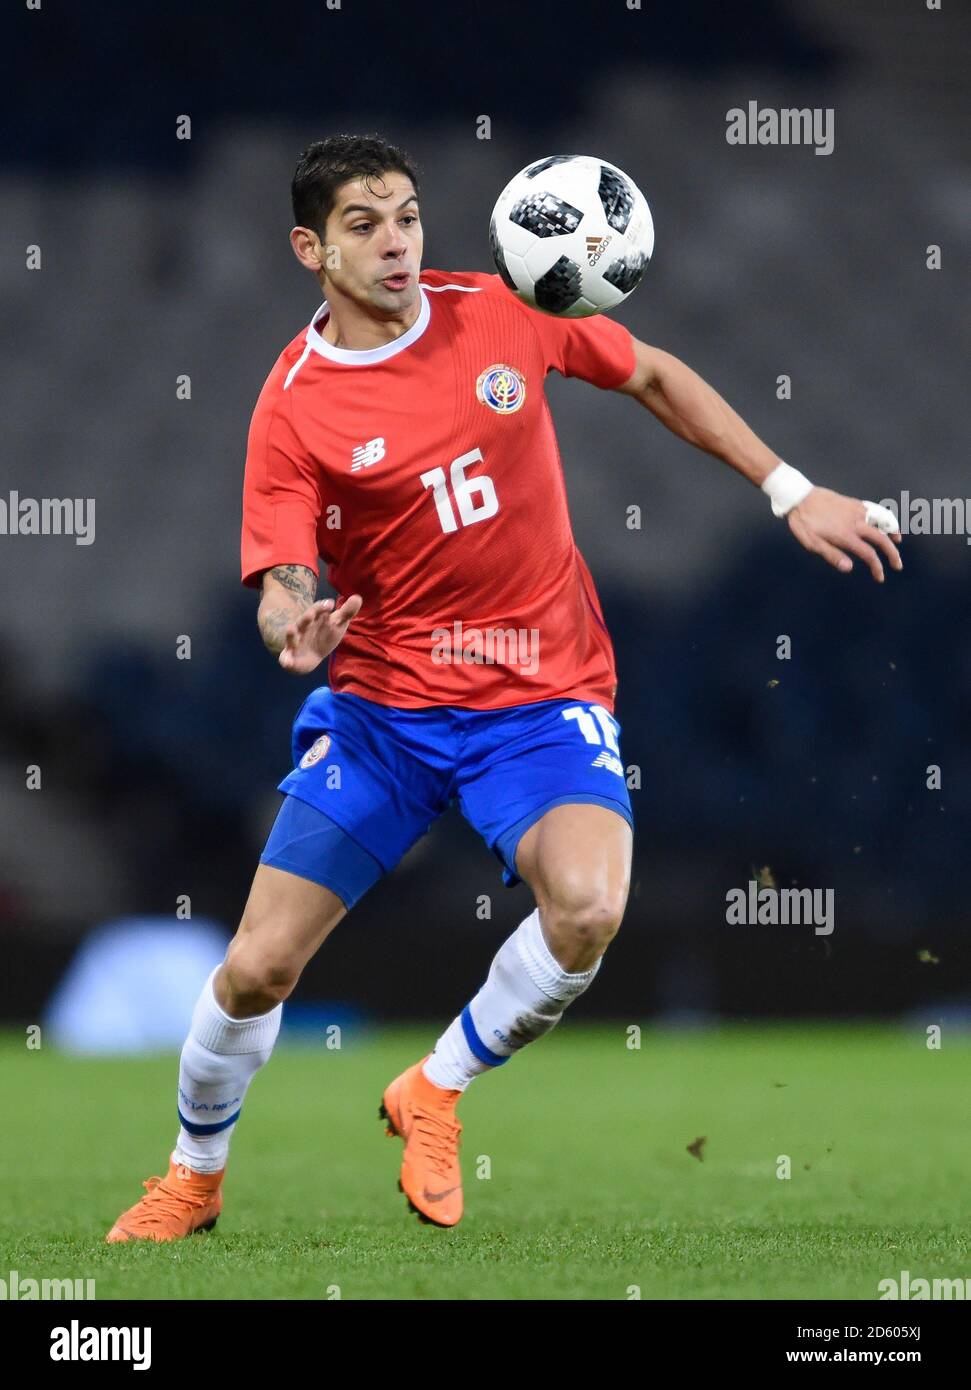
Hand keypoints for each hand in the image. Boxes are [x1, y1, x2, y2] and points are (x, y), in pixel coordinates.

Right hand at [278, 594, 362, 672]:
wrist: (310, 657)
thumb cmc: (324, 636)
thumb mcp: (337, 624)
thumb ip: (346, 612)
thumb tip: (357, 597)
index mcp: (315, 618)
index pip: (318, 609)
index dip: (322, 606)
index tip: (330, 604)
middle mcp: (303, 627)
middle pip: (303, 620)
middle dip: (307, 617)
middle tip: (312, 614)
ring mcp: (295, 641)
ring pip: (292, 636)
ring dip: (291, 633)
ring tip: (291, 629)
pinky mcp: (289, 655)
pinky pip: (286, 657)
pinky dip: (286, 659)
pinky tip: (286, 662)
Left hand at [786, 488, 902, 582]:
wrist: (800, 497)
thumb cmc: (804, 523)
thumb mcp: (813, 543)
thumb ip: (832, 555)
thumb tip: (849, 568)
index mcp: (846, 536)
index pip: (868, 554)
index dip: (877, 567)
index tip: (880, 577)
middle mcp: (856, 523)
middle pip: (882, 539)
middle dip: (892, 554)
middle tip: (897, 565)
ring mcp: (857, 511)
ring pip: (883, 521)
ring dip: (892, 532)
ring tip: (898, 541)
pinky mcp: (855, 503)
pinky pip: (876, 511)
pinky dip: (885, 518)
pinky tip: (884, 522)